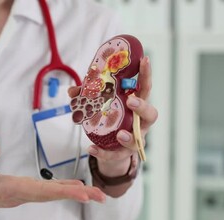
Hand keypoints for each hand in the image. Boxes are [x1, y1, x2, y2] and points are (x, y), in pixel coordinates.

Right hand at [0, 141, 105, 219]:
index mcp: (4, 189)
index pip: (37, 190)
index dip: (61, 191)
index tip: (83, 194)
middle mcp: (15, 195)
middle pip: (49, 195)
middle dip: (76, 195)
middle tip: (101, 197)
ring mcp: (17, 196)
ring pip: (49, 195)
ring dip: (72, 193)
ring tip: (95, 193)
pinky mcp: (17, 193)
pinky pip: (43, 192)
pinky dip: (60, 190)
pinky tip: (72, 188)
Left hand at [68, 56, 157, 176]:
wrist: (111, 147)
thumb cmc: (112, 119)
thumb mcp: (102, 105)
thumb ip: (88, 96)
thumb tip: (73, 91)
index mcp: (137, 105)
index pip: (145, 88)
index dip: (146, 74)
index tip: (145, 60)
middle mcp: (141, 122)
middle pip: (150, 114)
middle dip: (142, 106)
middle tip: (130, 101)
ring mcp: (135, 138)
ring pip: (138, 139)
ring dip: (129, 137)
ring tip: (120, 135)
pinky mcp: (123, 153)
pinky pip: (115, 155)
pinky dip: (104, 153)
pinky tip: (92, 148)